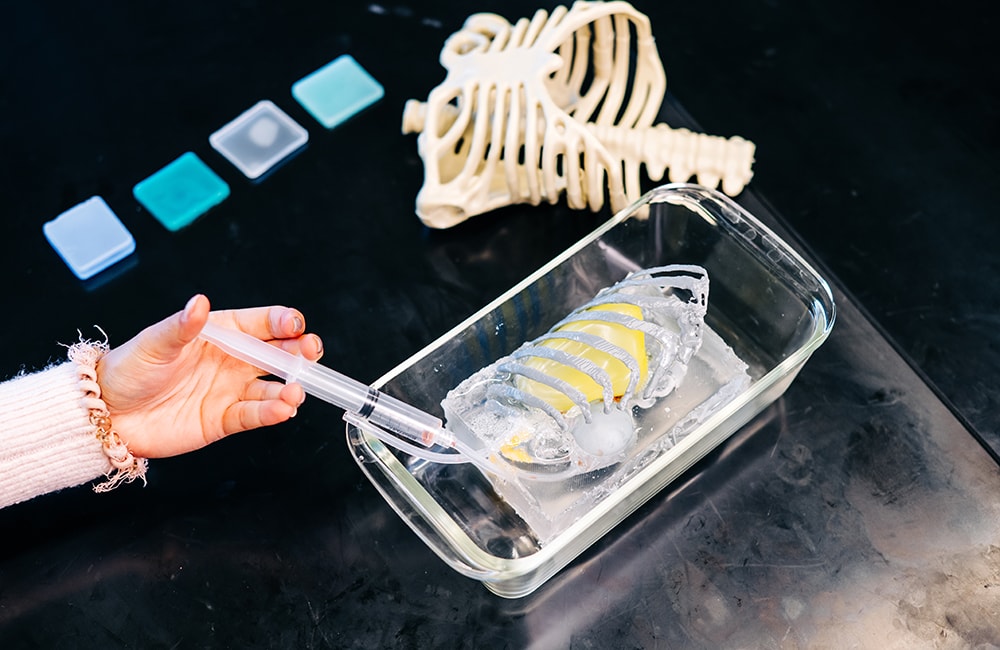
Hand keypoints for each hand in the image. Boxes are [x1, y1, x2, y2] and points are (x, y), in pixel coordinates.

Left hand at [95, 294, 323, 457]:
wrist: (107, 415)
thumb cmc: (129, 370)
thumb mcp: (154, 343)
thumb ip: (182, 326)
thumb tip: (200, 304)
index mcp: (220, 334)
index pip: (261, 323)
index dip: (282, 321)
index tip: (294, 323)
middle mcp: (233, 361)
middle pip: (278, 354)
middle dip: (300, 351)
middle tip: (310, 351)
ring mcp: (231, 391)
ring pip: (273, 387)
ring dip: (290, 387)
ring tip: (295, 391)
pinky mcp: (225, 420)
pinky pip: (255, 415)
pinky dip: (272, 412)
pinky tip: (282, 408)